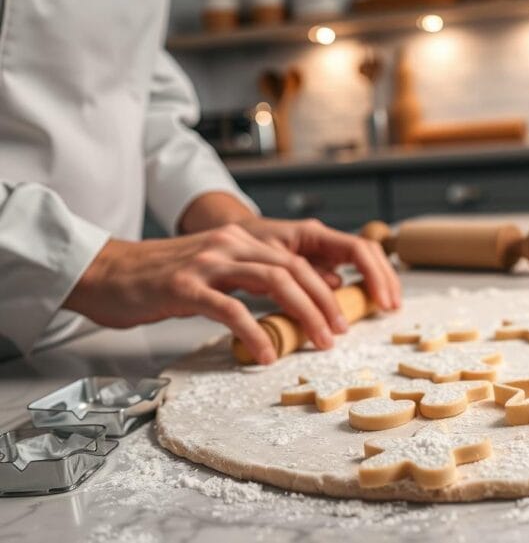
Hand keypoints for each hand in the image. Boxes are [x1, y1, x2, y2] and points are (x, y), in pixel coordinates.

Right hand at [64, 222, 398, 364]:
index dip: (333, 284)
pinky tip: (265, 355)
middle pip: (295, 268)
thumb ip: (259, 278)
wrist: (107, 273)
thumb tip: (309, 297)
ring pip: (273, 282)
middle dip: (327, 302)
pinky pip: (230, 309)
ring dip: (304, 314)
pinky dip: (254, 333)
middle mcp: (231, 245)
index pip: (302, 259)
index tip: (352, 310)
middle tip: (342, 333)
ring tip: (321, 343)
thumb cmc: (166, 280)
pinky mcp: (184, 287)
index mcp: (244, 242)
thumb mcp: (219, 272)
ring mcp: (208, 263)